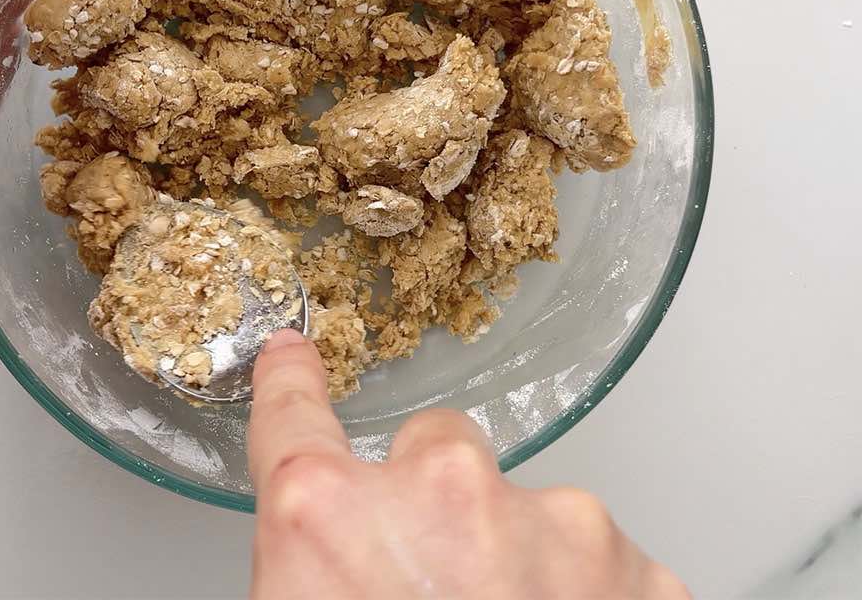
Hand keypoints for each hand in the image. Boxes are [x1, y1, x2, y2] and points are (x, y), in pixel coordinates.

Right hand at [247, 330, 689, 599]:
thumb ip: (315, 572)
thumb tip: (329, 564)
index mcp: (330, 521)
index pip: (293, 419)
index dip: (292, 383)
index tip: (295, 355)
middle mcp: (442, 497)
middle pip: (437, 448)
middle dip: (436, 502)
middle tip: (435, 589)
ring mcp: (555, 525)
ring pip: (527, 504)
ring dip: (518, 556)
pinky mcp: (639, 568)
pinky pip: (598, 556)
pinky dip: (584, 595)